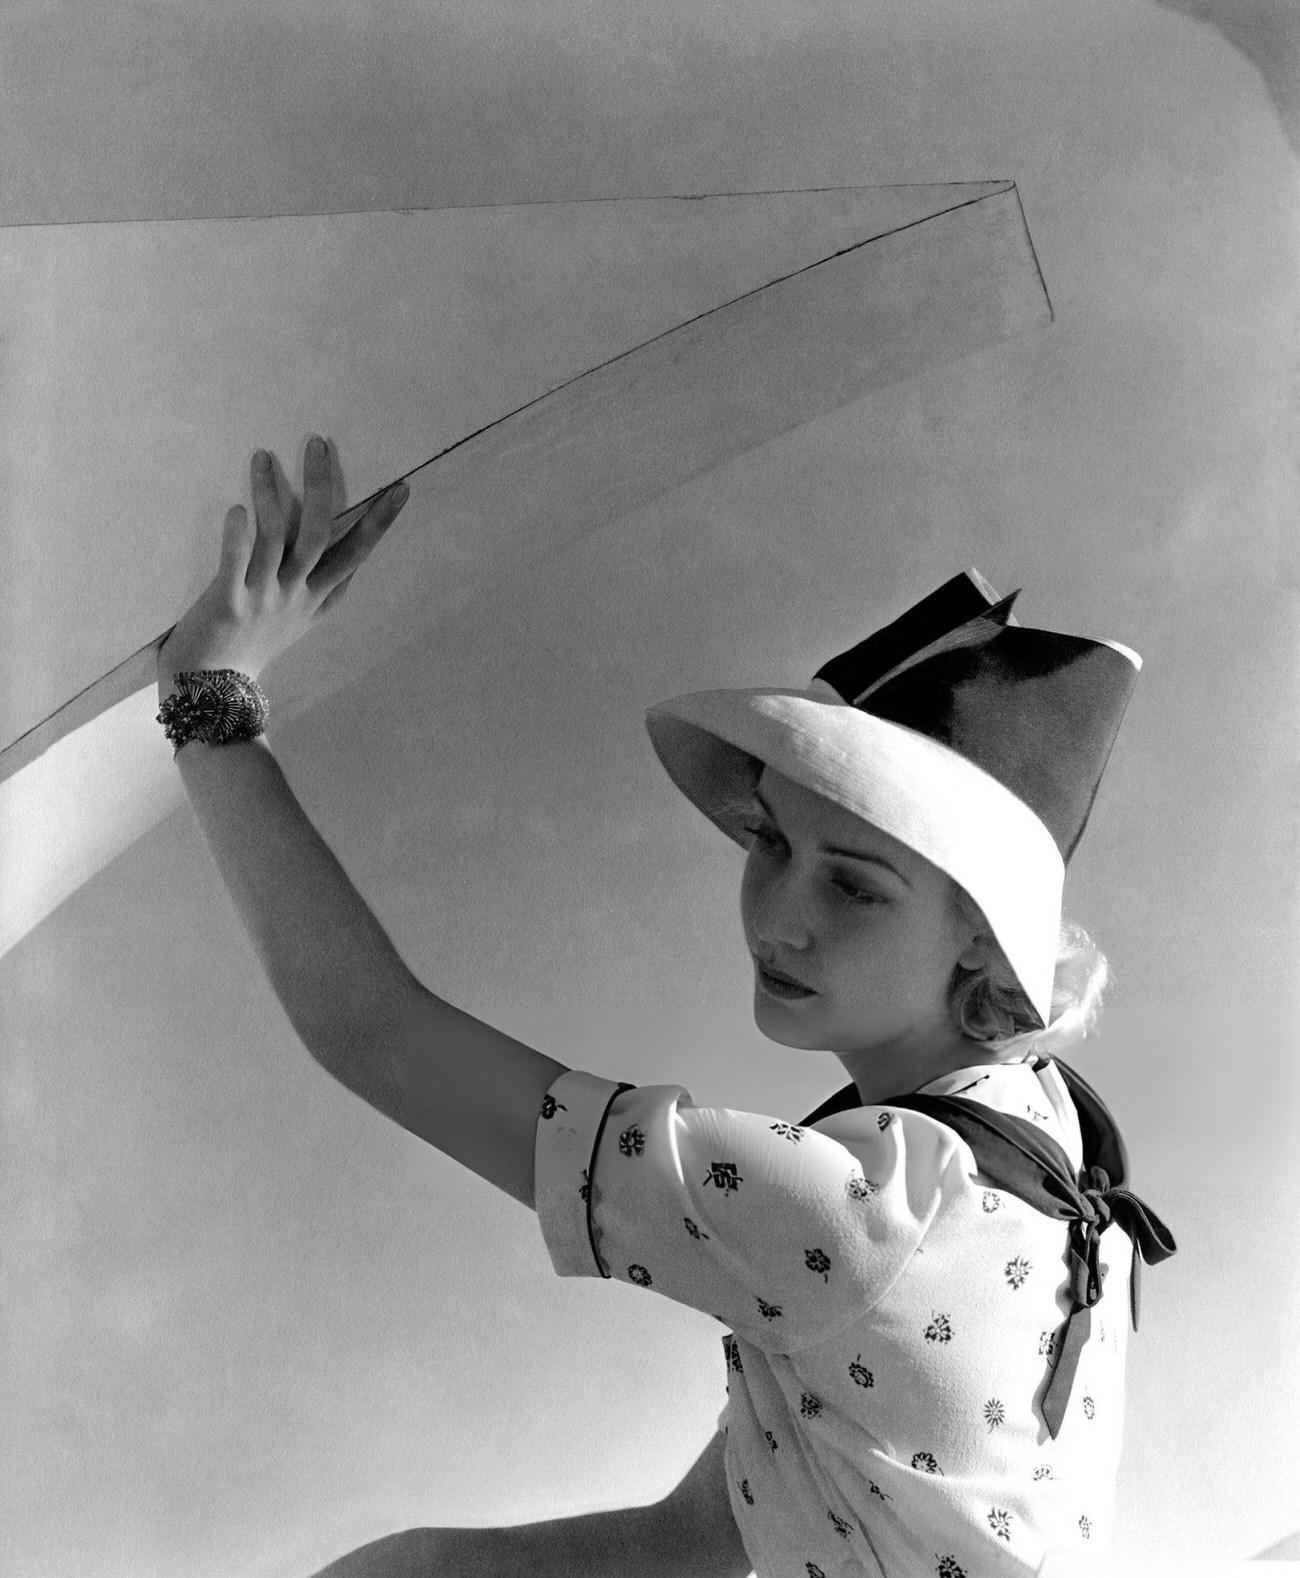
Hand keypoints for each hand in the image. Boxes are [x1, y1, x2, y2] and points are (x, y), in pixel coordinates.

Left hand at [156, 435, 407, 690]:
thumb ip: (318, 588)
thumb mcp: (297, 620)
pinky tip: (237, 508)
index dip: (378, 522)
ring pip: (280, 539)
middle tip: (318, 442)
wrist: (210, 689)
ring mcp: (264, 599)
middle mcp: (295, 595)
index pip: (355, 555)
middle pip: (321, 536)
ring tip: (262, 457)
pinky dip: (237, 536)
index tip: (400, 488)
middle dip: (324, 487)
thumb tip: (342, 557)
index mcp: (315, 599)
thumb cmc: (250, 648)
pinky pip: (235, 565)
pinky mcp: (228, 604)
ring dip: (273, 494)